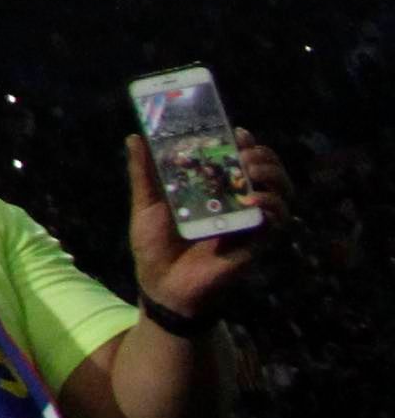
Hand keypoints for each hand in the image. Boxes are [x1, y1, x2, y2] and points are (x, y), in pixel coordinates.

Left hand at [125, 129, 287, 317]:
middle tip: (245, 153)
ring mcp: (248, 225)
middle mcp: (236, 205)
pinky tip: (255, 201)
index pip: (241, 162)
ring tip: (251, 171)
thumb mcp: (146, 204)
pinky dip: (272, 208)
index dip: (247, 144)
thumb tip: (135, 137)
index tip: (239, 131)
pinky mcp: (255, 245)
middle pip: (269, 174)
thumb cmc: (155, 246)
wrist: (161, 286)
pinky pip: (276, 224)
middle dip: (264, 157)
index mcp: (214, 191)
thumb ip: (144, 173)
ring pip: (281, 195)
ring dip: (273, 178)